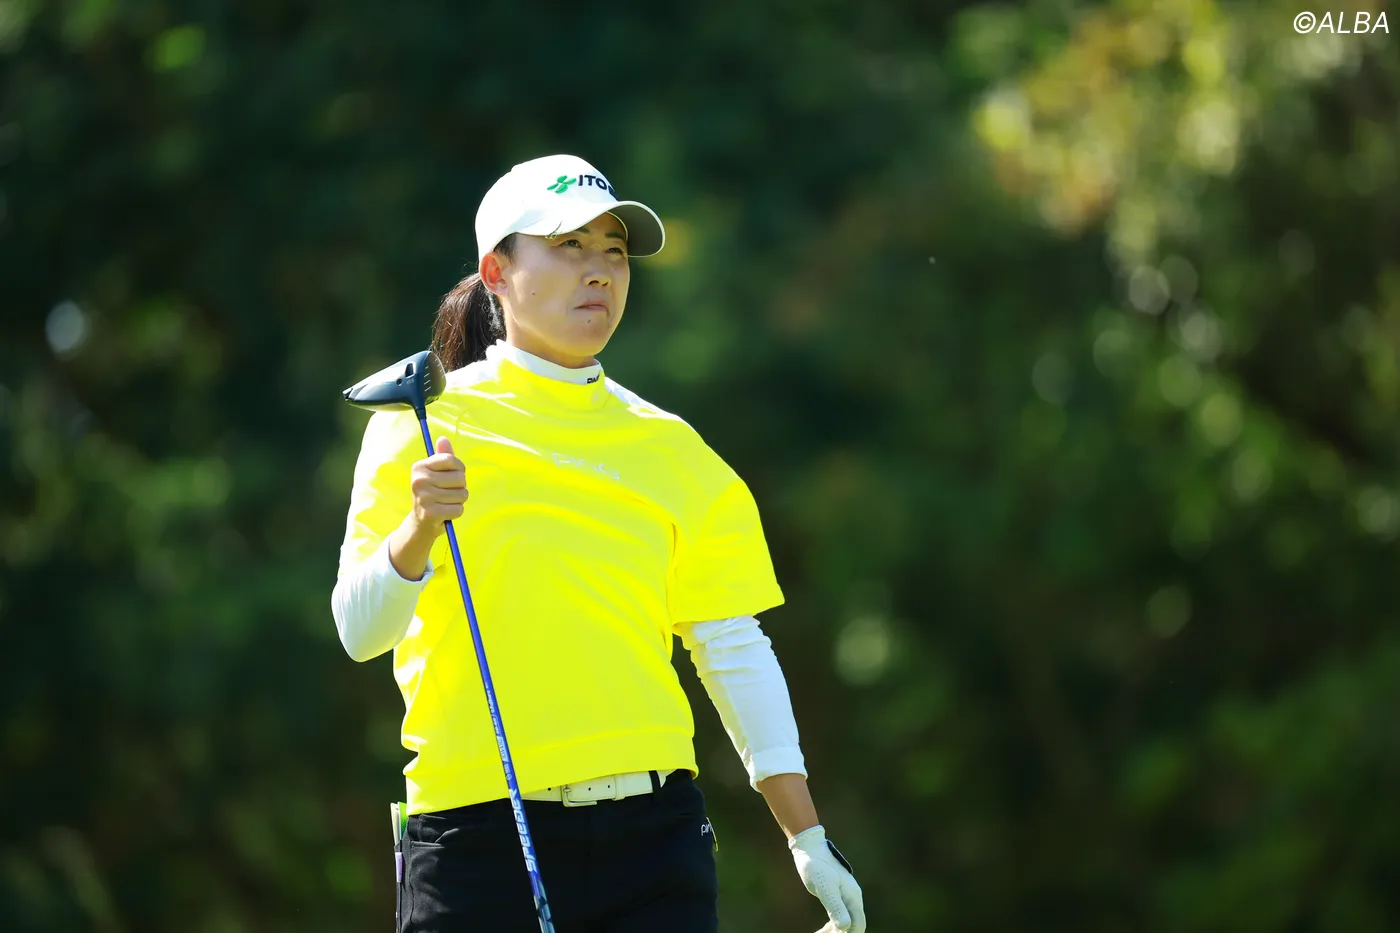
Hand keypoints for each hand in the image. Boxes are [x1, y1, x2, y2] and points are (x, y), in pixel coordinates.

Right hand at [388, 436, 466, 580]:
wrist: (421, 522)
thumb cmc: (433, 494)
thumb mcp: (436, 473)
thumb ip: (443, 456)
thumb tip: (443, 439)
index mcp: (419, 467)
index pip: (452, 460)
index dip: (459, 469)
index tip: (451, 476)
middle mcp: (419, 480)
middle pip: (460, 478)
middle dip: (460, 487)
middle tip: (446, 493)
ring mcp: (424, 497)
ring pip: (462, 494)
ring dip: (459, 501)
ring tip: (446, 503)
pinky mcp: (431, 513)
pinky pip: (459, 509)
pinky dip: (456, 512)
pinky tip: (445, 513)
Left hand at [790, 825, 864, 932]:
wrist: (810, 848)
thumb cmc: (816, 865)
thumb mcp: (824, 887)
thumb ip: (835, 906)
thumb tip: (845, 927)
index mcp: (853, 897)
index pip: (858, 925)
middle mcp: (852, 898)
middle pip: (854, 925)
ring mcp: (846, 896)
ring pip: (846, 921)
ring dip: (836, 932)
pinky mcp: (837, 894)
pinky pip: (839, 915)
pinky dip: (832, 926)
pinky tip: (822, 931)